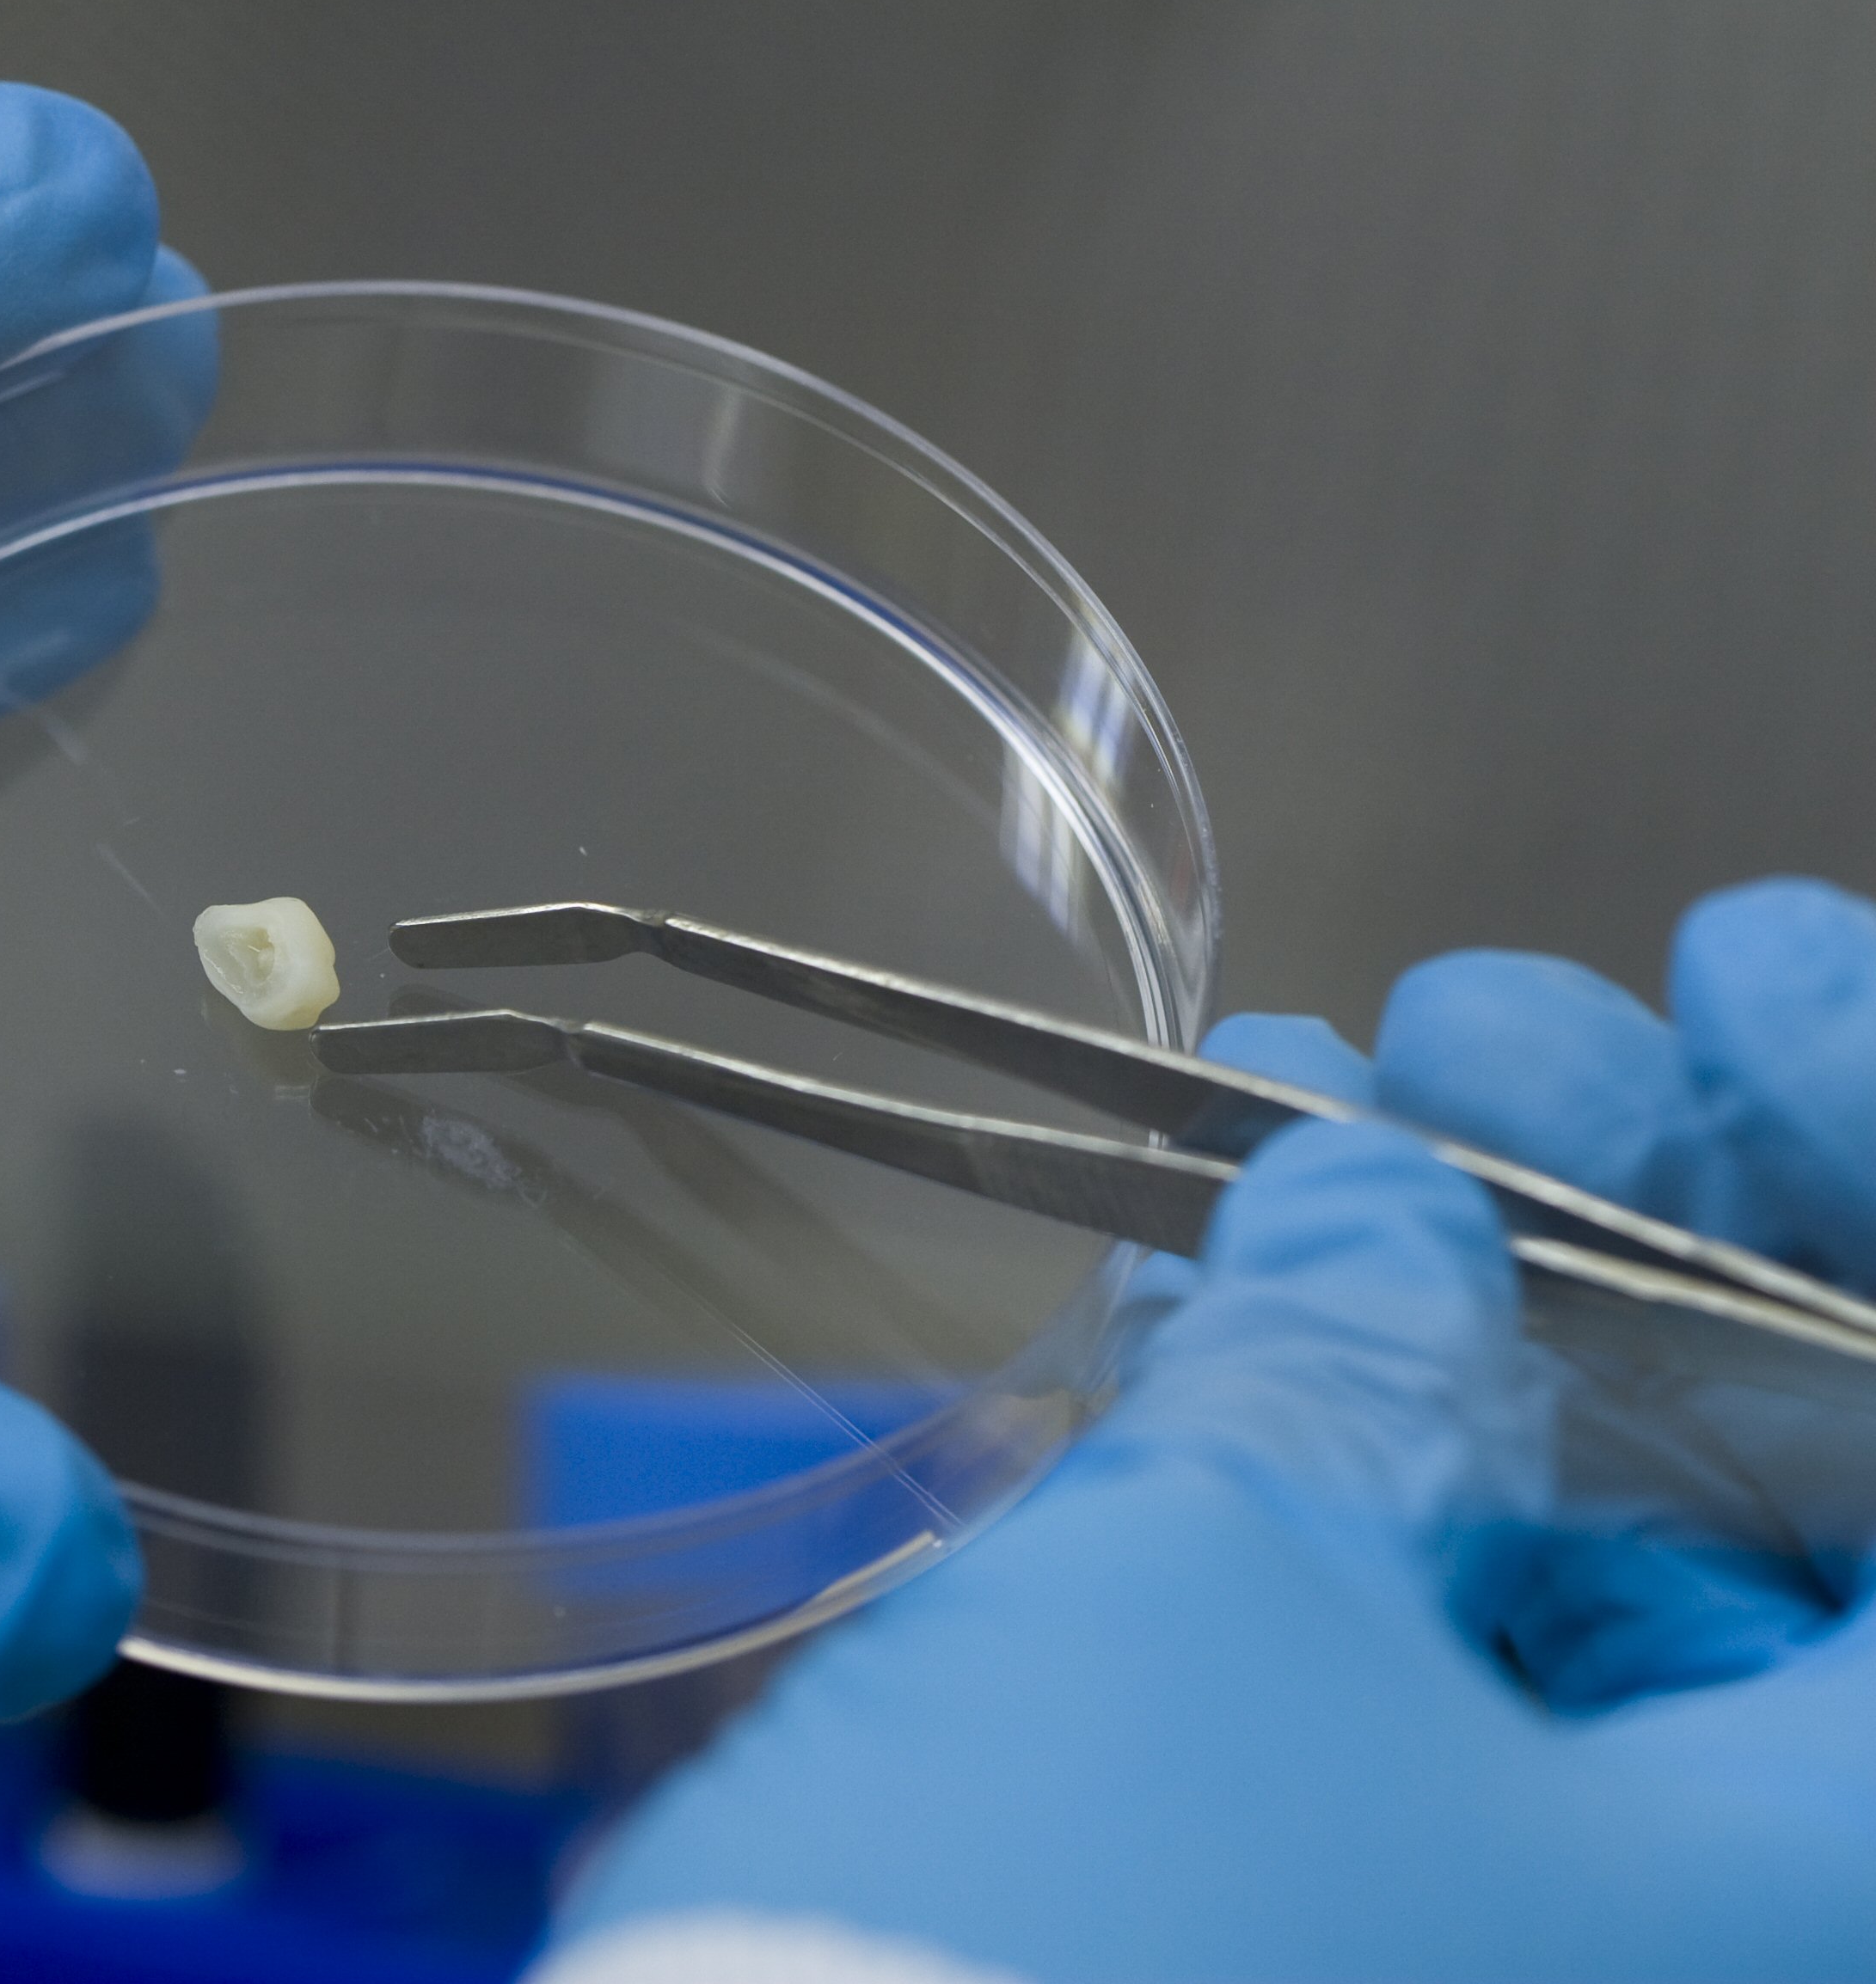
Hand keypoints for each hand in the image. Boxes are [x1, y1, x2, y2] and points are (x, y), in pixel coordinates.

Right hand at [541, 879, 1875, 1983]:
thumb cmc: (1073, 1954)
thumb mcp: (1220, 1596)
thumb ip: (1352, 1358)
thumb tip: (1388, 1202)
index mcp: (1834, 1870)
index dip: (1863, 1157)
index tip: (1732, 983)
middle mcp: (1731, 1914)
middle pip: (1800, 1482)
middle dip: (1642, 1208)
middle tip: (1479, 1031)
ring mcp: (1549, 1938)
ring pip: (1600, 1564)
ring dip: (1455, 1310)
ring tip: (1288, 1100)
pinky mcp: (1367, 1945)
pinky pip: (1433, 1667)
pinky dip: (1341, 1475)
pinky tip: (1206, 1287)